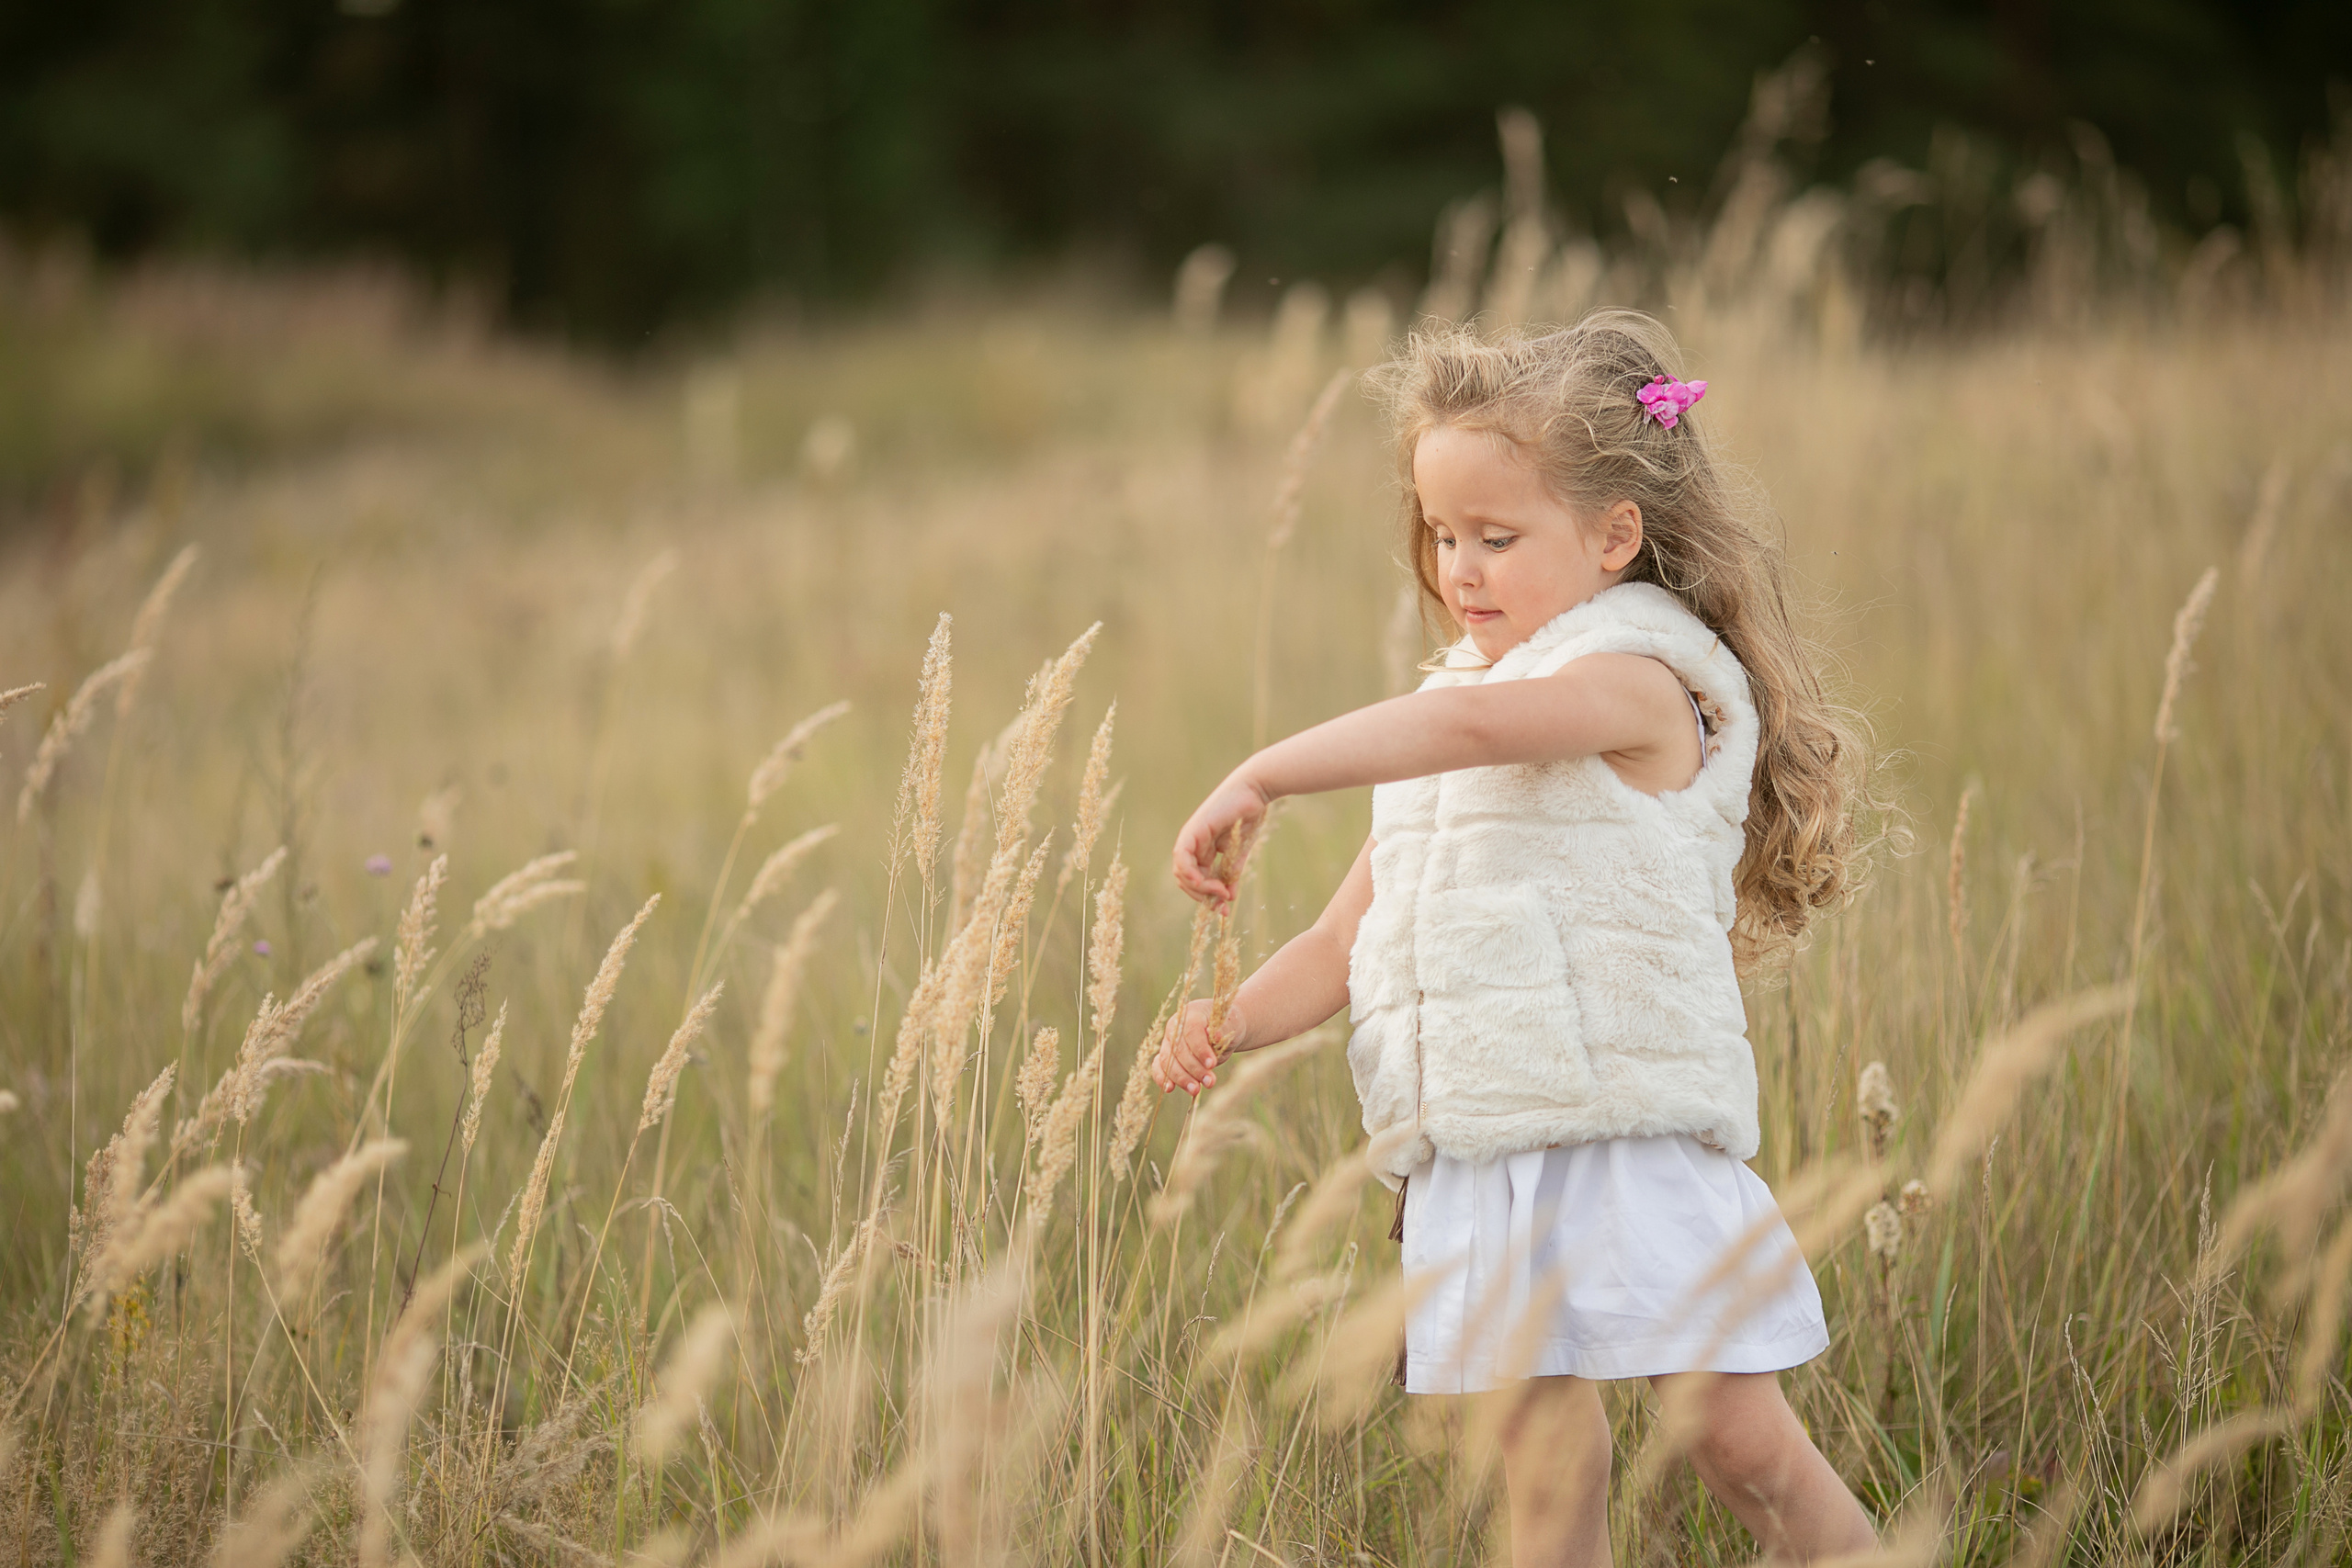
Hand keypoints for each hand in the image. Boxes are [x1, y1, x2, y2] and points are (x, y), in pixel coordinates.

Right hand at [1152, 998, 1245, 1096]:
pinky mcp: (1166, 1055)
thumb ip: (1224, 1029)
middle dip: (1194, 1068)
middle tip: (1209, 1081)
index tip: (1212, 1064)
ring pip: (1167, 1060)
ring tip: (1196, 1090)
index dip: (1200, 1049)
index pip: (1191, 1031)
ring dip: (1181, 1077)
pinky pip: (1159, 1066)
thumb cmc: (1228, 1025)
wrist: (1222, 1030)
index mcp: (1191, 1013)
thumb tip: (1216, 1036)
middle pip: (1178, 1049)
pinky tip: (1170, 1088)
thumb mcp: (1232, 1024)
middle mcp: (1175, 1026)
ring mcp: (1168, 1041)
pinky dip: (1162, 1077)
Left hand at [1171, 772, 1270, 906]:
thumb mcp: (1240, 852)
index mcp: (1203, 849)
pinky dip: (1189, 872)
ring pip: (1181, 872)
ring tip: (1220, 892)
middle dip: (1202, 895)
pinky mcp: (1193, 830)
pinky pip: (1182, 856)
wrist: (1254, 792)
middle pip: (1186, 879)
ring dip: (1200, 888)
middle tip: (1221, 904)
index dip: (1207, 895)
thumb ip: (1232, 872)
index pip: (1196, 879)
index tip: (1224, 906)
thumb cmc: (1249, 817)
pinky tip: (1202, 882)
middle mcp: (1194, 844)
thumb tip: (1229, 897)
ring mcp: (1191, 837)